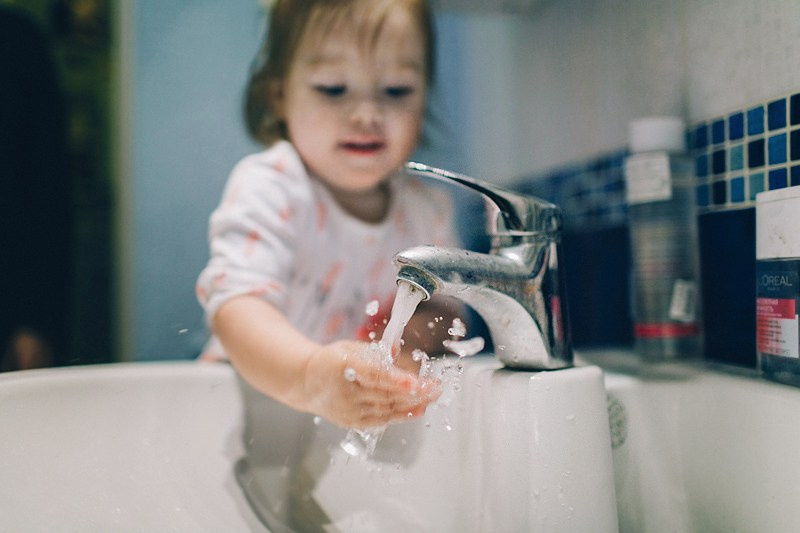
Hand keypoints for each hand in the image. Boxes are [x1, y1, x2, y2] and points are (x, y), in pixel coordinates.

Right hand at [301, 340, 440, 428]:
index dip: (396, 379)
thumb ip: (375, 352)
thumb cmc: (330, 361)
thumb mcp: (350, 347)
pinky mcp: (352, 422)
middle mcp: (345, 392)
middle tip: (436, 386)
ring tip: (433, 395)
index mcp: (342, 367)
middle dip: (415, 391)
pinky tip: (419, 408)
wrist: (306, 383)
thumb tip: (397, 351)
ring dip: (413, 403)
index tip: (415, 381)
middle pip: (385, 394)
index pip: (373, 375)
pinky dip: (402, 415)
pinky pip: (382, 419)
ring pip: (387, 408)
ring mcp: (348, 410)